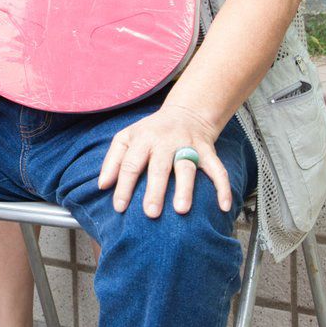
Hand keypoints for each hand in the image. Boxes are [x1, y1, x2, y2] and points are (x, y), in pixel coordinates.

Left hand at [98, 102, 231, 218]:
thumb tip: (102, 186)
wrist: (185, 113)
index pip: (131, 164)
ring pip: (187, 167)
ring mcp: (188, 145)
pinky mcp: (207, 151)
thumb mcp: (126, 138)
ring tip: (181, 210)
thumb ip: (112, 161)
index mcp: (143, 139)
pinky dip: (222, 187)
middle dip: (155, 190)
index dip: (124, 186)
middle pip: (159, 167)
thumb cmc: (150, 131)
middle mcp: (166, 142)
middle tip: (151, 213)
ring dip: (185, 188)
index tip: (120, 207)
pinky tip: (223, 205)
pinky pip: (217, 169)